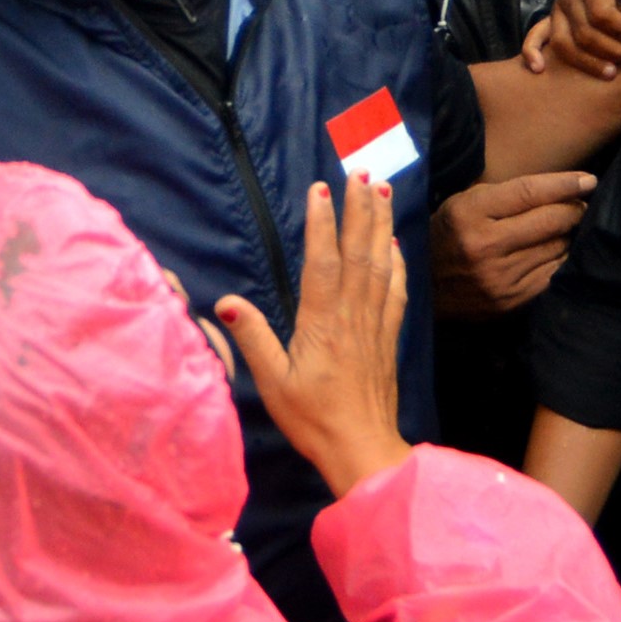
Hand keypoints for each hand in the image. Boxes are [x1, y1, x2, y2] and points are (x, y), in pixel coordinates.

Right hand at [217, 177, 409, 495]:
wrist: (362, 449)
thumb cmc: (312, 419)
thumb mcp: (273, 382)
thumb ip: (252, 338)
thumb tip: (224, 302)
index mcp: (321, 323)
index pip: (322, 262)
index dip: (322, 223)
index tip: (320, 188)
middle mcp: (352, 316)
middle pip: (358, 253)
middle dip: (359, 210)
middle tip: (361, 171)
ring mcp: (375, 325)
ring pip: (380, 264)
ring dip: (380, 225)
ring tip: (381, 190)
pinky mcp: (388, 338)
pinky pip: (396, 291)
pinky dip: (397, 263)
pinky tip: (395, 245)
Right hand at [428, 170, 593, 315]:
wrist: (424, 285)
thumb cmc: (450, 233)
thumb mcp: (465, 202)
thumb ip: (507, 194)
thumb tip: (563, 188)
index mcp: (469, 213)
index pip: (529, 191)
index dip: (565, 184)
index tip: (588, 179)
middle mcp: (484, 245)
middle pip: (550, 220)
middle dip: (574, 209)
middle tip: (582, 202)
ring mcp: (499, 277)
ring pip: (556, 247)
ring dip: (568, 235)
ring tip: (567, 226)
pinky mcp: (510, 301)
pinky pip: (553, 274)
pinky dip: (560, 259)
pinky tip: (558, 250)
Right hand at [518, 0, 620, 83]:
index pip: (601, 11)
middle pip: (584, 32)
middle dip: (612, 51)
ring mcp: (559, 6)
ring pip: (564, 42)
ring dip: (587, 62)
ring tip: (612, 73)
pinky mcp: (552, 18)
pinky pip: (536, 36)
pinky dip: (533, 52)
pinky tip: (540, 68)